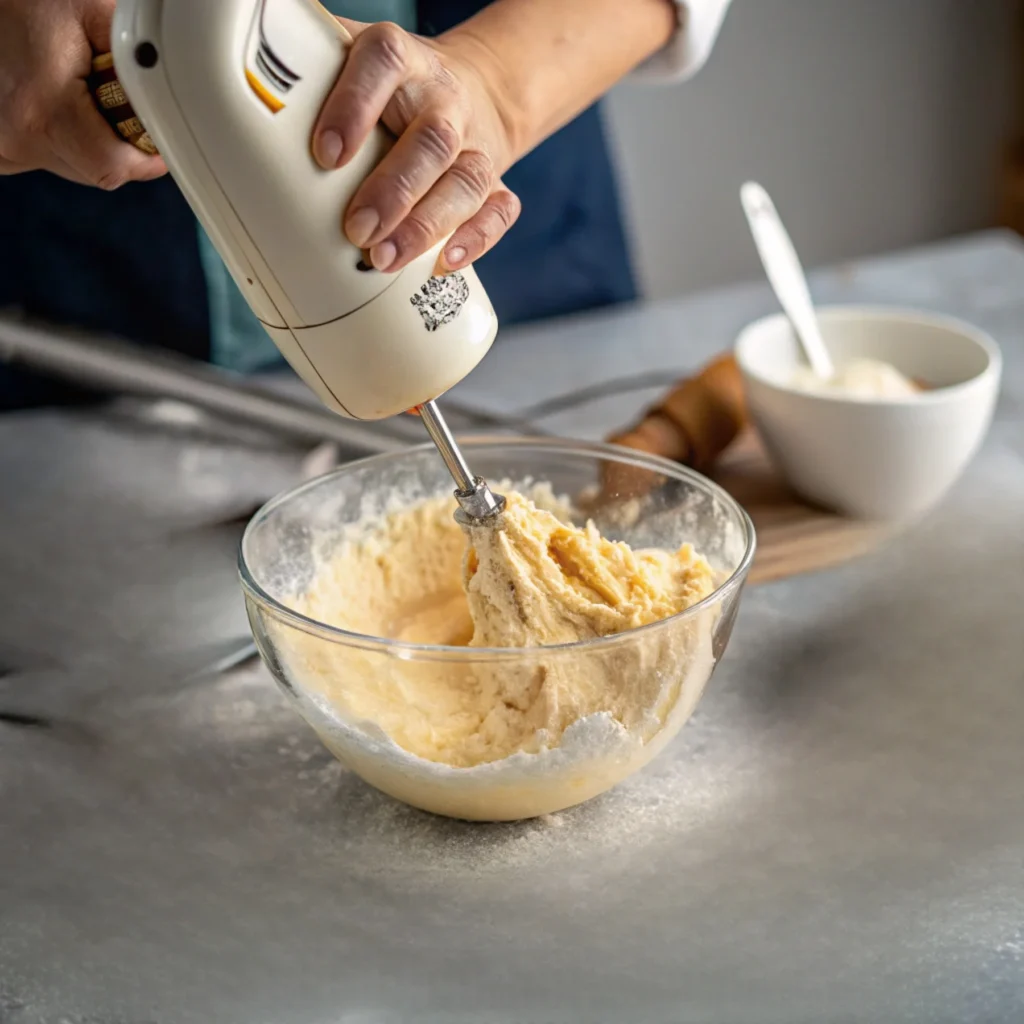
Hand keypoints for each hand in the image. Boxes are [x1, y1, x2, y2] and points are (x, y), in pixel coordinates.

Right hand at [0, 0, 164, 186]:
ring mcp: (3, 151)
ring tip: (72, 93)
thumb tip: (181, 82)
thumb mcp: (89, 11)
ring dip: (88, 140)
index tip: (157, 140)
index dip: (145, 159)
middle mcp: (17, 138)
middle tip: (110, 99)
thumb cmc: (24, 3)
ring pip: (75, 169)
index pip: (116, 167)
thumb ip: (138, 53)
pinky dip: (60, 138)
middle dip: (118, 143)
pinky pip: (47, 159)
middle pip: (99, 172)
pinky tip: (50, 102)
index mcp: (44, 109)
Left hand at [314, 20, 521, 274]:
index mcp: (401, 61)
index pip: (383, 65)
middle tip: (356, 230)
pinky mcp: (496, 182)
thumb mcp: (347, 66)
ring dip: (428, 224)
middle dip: (393, 189)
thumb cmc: (389, 92)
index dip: (355, 105)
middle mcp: (443, 101)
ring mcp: (475, 144)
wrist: (471, 91)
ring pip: (465, 181)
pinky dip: (477, 238)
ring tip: (385, 260)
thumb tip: (198, 139)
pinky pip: (498, 211)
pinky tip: (445, 263)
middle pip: (430, 141)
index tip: (325, 153)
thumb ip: (297, 87)